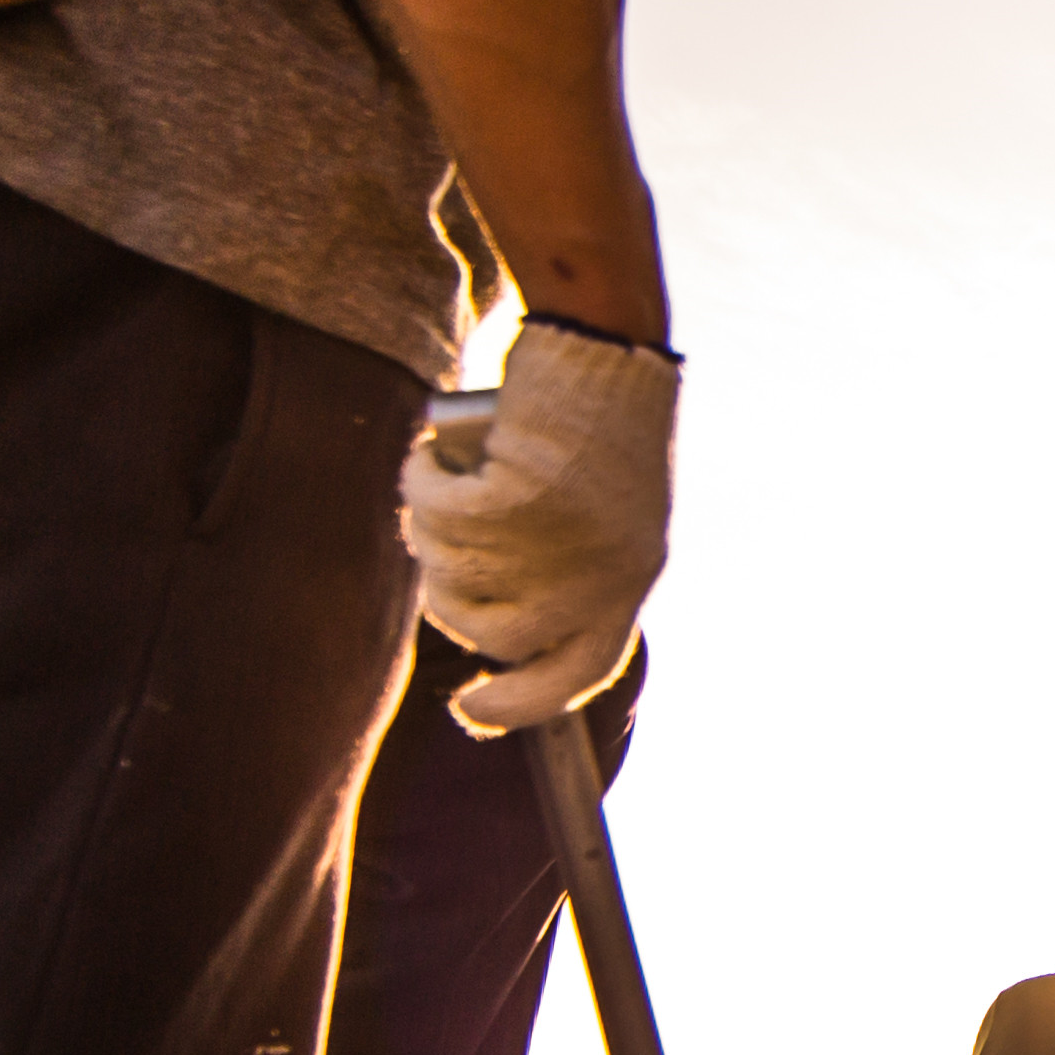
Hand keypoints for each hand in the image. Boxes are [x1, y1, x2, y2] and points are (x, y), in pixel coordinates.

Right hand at [402, 322, 675, 733]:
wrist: (604, 344)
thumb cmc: (594, 422)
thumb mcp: (602, 515)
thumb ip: (564, 573)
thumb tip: (503, 634)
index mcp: (632, 579)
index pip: (581, 673)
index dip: (521, 705)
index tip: (469, 710)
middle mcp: (604, 572)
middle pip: (495, 636)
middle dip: (449, 601)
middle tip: (442, 552)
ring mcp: (563, 538)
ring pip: (454, 577)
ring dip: (431, 535)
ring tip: (447, 484)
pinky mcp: (521, 494)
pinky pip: (436, 516)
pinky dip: (422, 483)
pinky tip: (432, 453)